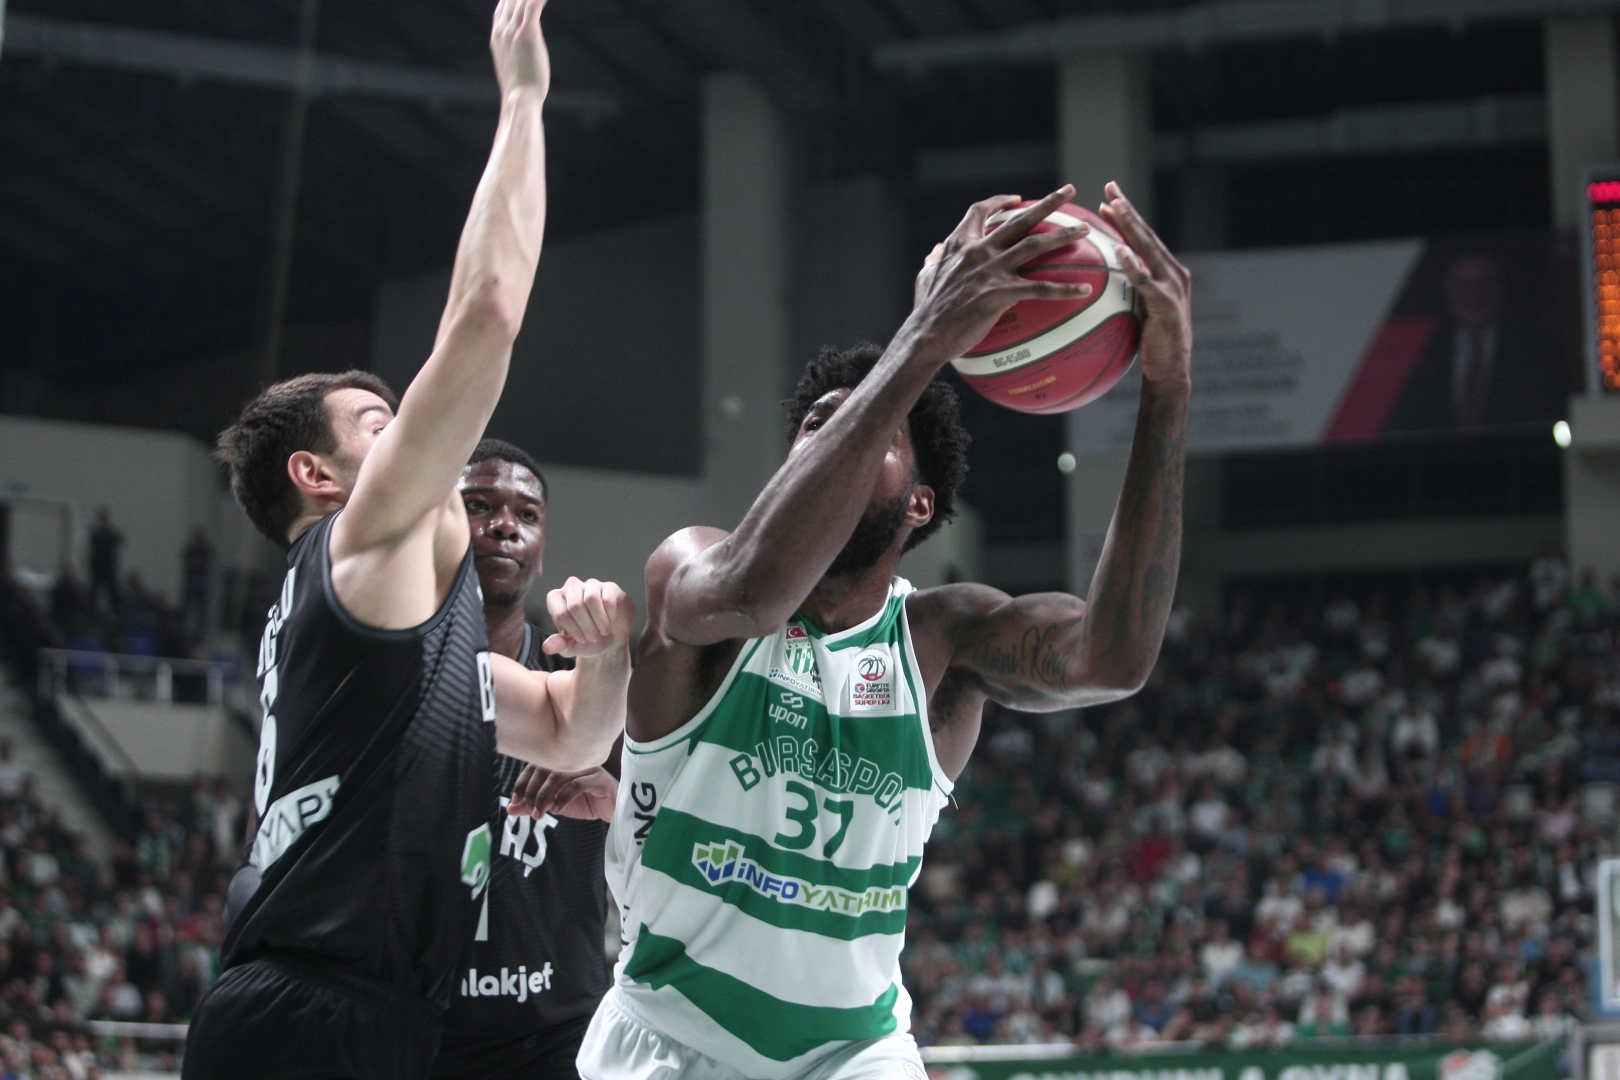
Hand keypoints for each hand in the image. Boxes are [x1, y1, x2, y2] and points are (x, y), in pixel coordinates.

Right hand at [490, 0, 550, 98]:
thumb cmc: (520, 87)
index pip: (503, 6)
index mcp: (497, 36)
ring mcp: (513, 30)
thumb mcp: (512, 64)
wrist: (520, 98)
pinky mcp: (527, 33)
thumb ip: (515, 50)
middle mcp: (502, 29)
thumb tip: (526, 48)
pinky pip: (533, 5)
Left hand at [508, 765, 616, 821]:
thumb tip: (509, 809)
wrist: (613, 811)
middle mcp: (574, 761)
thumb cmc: (585, 803)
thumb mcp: (554, 805)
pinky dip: (564, 797)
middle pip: (545, 769)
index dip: (522, 782)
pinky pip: (578, 784)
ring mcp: (588, 768)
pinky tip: (557, 810)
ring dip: (545, 796)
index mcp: (562, 763)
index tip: (514, 801)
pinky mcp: (600, 779)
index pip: (536, 766)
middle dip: (532, 791)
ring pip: (559, 775)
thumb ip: (533, 806)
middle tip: (528, 810)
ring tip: (540, 813)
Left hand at [544, 577, 634, 657]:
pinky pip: (608, 599)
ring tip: (603, 631)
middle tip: (594, 637)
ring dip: (599, 621)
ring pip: (592, 599)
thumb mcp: (572, 647)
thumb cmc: (588, 640)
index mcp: (556, 599)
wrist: (611, 639)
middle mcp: (571, 587)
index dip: (573, 631)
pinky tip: (611, 621)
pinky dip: (611, 616)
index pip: (561, 614)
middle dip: (587, 627)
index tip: (581, 639)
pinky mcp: (610, 587)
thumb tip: (547, 647)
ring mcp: (591, 585)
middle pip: (575, 605)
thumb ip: (559, 646)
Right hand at [908, 185, 1094, 364]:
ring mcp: (991, 270)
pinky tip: (1084, 290)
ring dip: (1063, 234)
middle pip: (1019, 219)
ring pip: (1034, 244)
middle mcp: (978, 250)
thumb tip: (932, 254)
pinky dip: (1064, 289)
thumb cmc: (926, 311)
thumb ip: (932, 263)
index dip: (999, 202)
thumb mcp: (925, 278)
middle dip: (1047, 202)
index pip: (980, 212)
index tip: (1016, 199)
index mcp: (959, 244)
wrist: (926, 335)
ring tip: (1085, 229)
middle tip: (1069, 190)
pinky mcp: (1001, 293)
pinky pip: (1040, 288)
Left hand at [1097, 182, 1191, 387]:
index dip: (1126, 218)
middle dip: (1128, 209)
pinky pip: (1146, 281)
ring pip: (1148, 249)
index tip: (1106, 199)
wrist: (1170, 372)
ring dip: (1131, 226)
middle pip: (1146, 235)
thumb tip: (1094, 285)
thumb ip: (1123, 294)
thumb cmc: (1148, 346)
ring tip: (1115, 207)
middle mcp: (1173, 273)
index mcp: (1165, 273)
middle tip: (1110, 187)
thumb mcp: (1134, 314)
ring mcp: (1173, 286)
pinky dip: (1133, 265)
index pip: (1142, 239)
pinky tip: (1119, 252)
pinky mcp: (1168, 304)